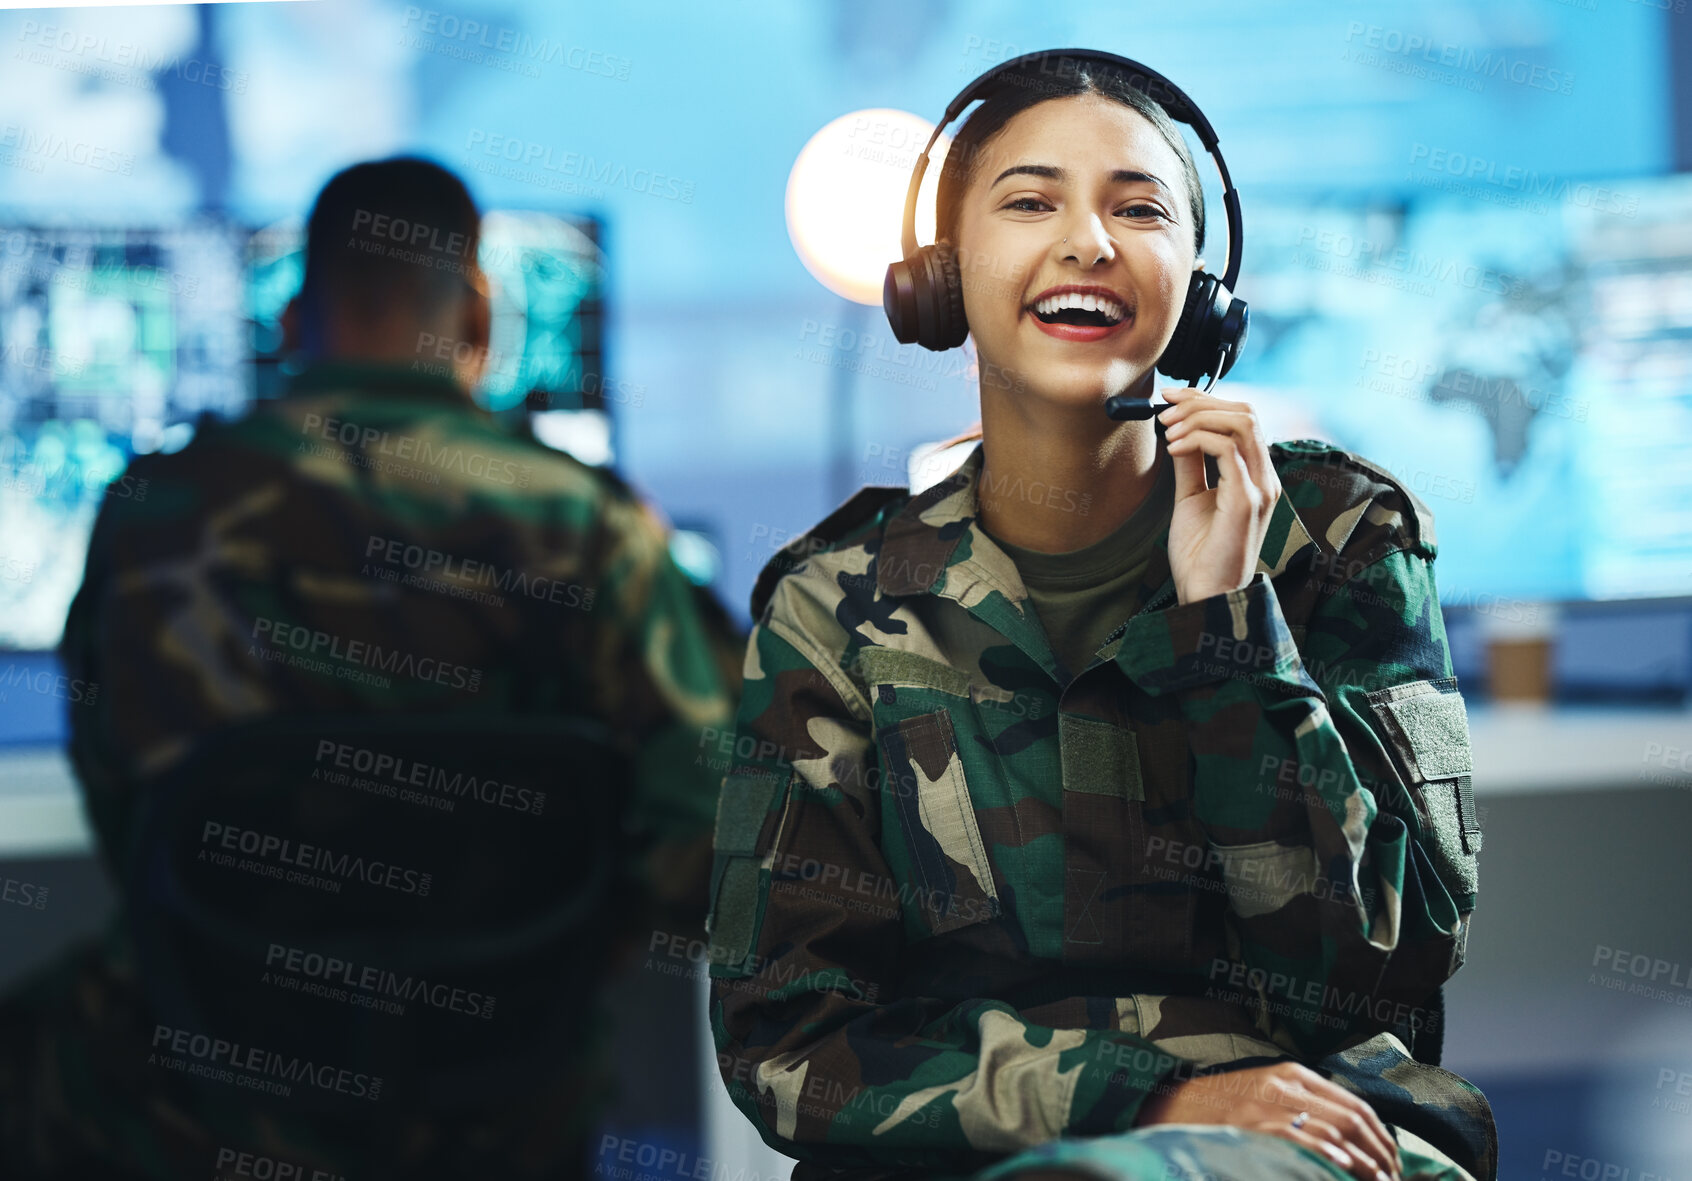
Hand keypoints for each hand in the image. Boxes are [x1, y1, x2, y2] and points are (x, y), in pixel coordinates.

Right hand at [1136, 1060, 1402, 1180]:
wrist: (1168, 1106)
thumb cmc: (1218, 1106)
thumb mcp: (1263, 1092)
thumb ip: (1300, 1104)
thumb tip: (1346, 1137)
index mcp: (1291, 1073)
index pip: (1354, 1103)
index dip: (1382, 1137)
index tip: (1393, 1162)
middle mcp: (1285, 1084)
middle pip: (1352, 1119)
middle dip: (1381, 1154)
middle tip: (1392, 1180)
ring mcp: (1269, 1105)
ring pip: (1337, 1133)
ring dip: (1366, 1164)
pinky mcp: (1255, 1126)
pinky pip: (1307, 1142)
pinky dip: (1333, 1159)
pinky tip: (1348, 1172)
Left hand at [1156, 386, 1280, 604]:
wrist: (1205, 595)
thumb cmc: (1201, 554)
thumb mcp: (1190, 497)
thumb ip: (1189, 464)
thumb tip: (1176, 429)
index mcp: (1255, 475)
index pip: (1242, 417)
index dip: (1205, 399)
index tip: (1169, 398)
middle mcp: (1264, 478)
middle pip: (1245, 412)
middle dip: (1200, 402)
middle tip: (1164, 412)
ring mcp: (1260, 488)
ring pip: (1241, 423)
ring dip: (1198, 418)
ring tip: (1168, 431)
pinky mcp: (1247, 501)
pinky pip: (1228, 449)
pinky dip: (1197, 439)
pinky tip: (1174, 449)